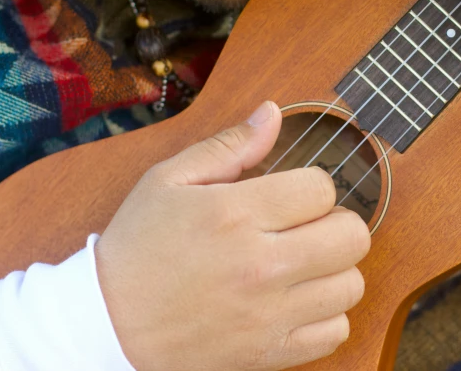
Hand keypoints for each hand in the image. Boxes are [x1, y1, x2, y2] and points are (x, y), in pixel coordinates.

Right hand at [95, 102, 370, 370]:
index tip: (292, 197)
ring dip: (334, 269)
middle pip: (352, 235)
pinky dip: (326, 316)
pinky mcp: (270, 352)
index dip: (312, 186)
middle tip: (307, 228)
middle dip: (335, 223)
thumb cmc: (138, 247)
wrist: (108, 325)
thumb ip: (229, 146)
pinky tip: (299, 301)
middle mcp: (261, 265)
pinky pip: (336, 332)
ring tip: (304, 265)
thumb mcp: (169, 180)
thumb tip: (273, 113)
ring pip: (351, 284)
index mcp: (236, 214)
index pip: (322, 188)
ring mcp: (269, 314)